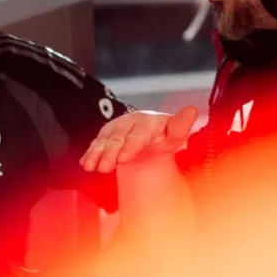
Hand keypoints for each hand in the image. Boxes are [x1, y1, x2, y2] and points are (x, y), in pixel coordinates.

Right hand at [79, 106, 198, 175]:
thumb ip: (182, 125)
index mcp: (147, 122)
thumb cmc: (163, 136)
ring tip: (90, 167)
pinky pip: (95, 145)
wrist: (149, 137)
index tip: (123, 159)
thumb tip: (193, 109)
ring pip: (103, 141)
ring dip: (96, 154)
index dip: (130, 146)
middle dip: (109, 153)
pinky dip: (89, 154)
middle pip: (117, 138)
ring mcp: (115, 130)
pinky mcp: (105, 137)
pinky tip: (84, 164)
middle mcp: (128, 123)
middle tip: (104, 168)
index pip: (138, 134)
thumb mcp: (175, 134)